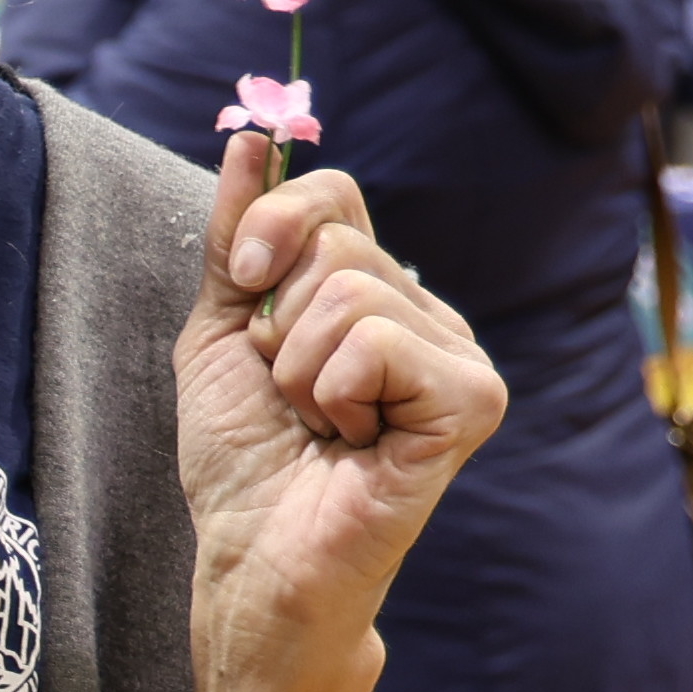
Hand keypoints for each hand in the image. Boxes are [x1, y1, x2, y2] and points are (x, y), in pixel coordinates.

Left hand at [172, 141, 504, 691]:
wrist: (253, 554)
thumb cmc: (242, 457)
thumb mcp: (221, 332)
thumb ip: (238, 239)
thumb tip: (250, 137)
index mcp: (377, 294)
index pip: (335, 196)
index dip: (272, 225)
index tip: (242, 286)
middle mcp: (429, 316)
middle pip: (337, 244)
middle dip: (276, 324)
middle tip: (290, 394)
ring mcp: (460, 356)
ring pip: (354, 291)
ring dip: (299, 369)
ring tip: (319, 425)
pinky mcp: (471, 401)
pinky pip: (379, 341)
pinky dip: (335, 393)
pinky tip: (353, 443)